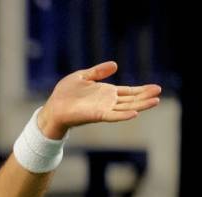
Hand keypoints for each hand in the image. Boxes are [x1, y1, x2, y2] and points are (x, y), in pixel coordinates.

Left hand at [38, 61, 161, 138]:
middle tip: (159, 92)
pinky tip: (135, 113)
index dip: (141, 90)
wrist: (53, 107)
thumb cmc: (65, 94)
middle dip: (145, 96)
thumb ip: (98, 72)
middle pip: (131, 100)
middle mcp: (107, 102)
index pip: (128, 92)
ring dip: (140, 105)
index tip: (156, 87)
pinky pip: (112, 116)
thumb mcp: (82, 76)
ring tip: (155, 101)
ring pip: (126, 108)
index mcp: (106, 92)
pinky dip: (123, 115)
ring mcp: (103, 109)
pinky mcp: (96, 115)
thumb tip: (115, 64)